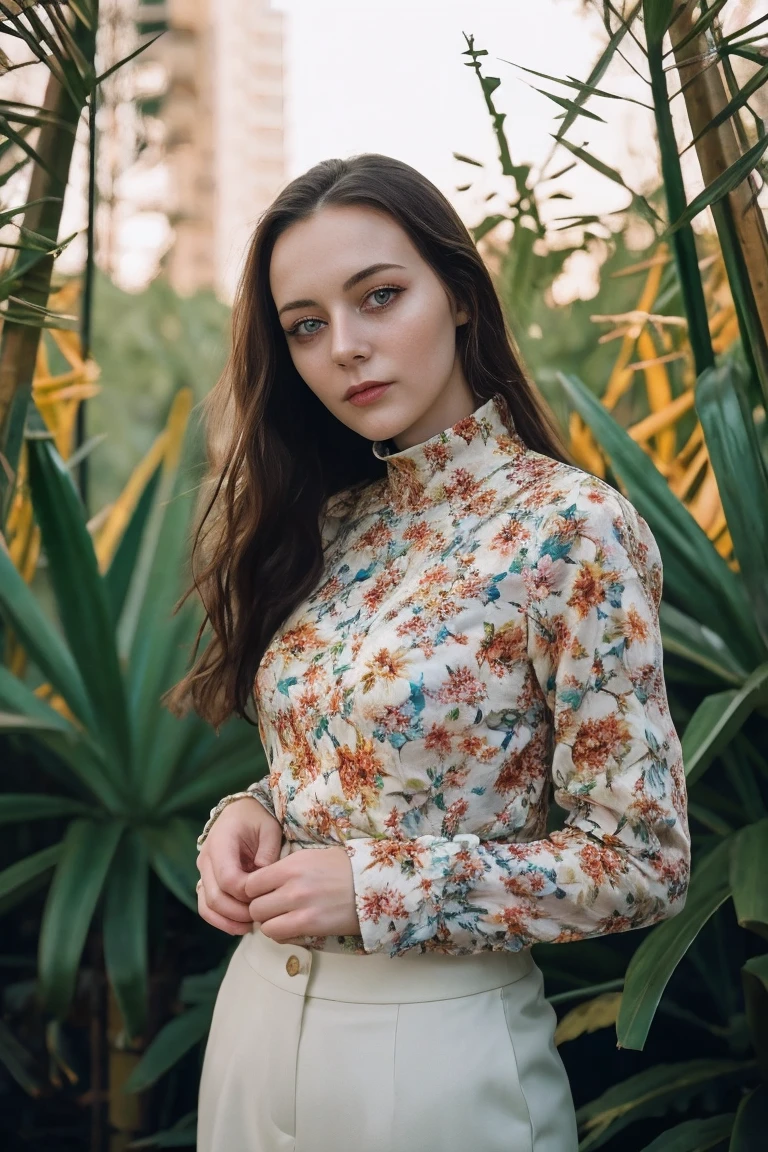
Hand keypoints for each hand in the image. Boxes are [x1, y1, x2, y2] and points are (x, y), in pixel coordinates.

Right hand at [196, 798, 283, 934]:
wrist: (242, 811)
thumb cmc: (258, 819)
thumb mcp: (269, 829)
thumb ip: (268, 853)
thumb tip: (264, 880)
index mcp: (220, 842)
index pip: (228, 878)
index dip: (246, 893)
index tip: (265, 895)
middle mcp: (206, 858)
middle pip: (215, 897)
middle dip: (238, 912)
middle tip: (261, 916)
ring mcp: (203, 871)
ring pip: (207, 905)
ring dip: (227, 920)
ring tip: (250, 927)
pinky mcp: (206, 880)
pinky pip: (206, 906)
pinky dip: (220, 920)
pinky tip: (239, 927)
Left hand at [243, 846, 360, 941]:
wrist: (372, 882)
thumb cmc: (343, 868)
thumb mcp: (310, 857)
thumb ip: (285, 869)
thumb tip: (264, 883)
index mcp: (290, 865)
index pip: (251, 883)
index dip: (253, 891)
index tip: (262, 894)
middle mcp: (291, 885)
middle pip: (254, 906)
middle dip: (260, 910)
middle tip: (272, 909)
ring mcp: (300, 907)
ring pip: (264, 925)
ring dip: (270, 924)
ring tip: (283, 919)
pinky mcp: (310, 926)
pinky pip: (280, 936)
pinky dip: (282, 935)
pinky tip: (293, 927)